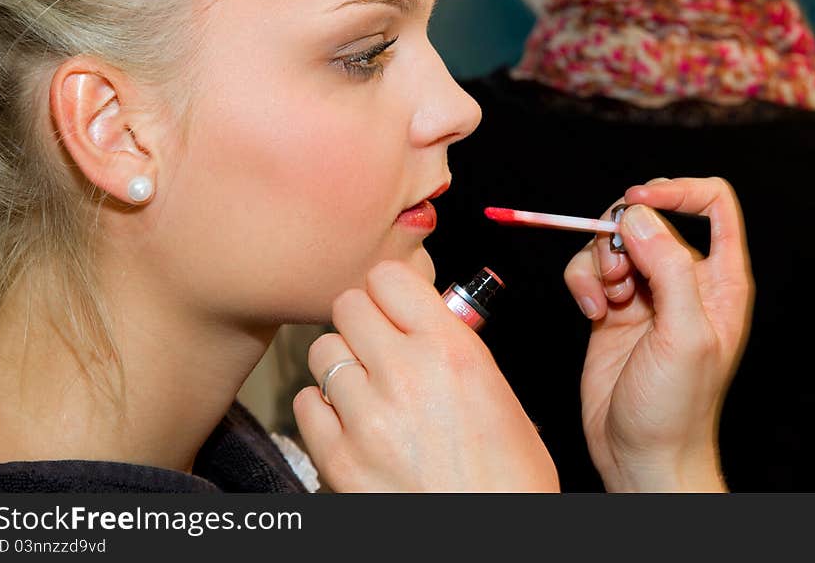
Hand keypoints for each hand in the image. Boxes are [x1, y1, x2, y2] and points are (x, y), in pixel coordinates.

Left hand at [293, 260, 558, 491]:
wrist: (490, 543)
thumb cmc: (508, 476)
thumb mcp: (496, 390)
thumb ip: (451, 344)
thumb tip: (415, 314)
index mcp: (451, 349)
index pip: (387, 277)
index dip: (388, 291)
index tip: (393, 307)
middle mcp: (405, 373)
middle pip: (347, 306)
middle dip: (362, 323)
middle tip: (378, 346)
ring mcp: (366, 417)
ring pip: (322, 351)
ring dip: (341, 365)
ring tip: (367, 390)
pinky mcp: (338, 458)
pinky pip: (305, 402)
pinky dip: (323, 409)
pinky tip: (351, 424)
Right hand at [564, 178, 753, 491]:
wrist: (639, 452)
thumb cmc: (676, 407)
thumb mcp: (683, 334)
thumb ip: (667, 268)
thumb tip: (636, 216)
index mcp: (718, 279)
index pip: (711, 203)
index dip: (677, 191)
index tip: (640, 200)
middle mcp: (680, 278)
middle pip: (647, 216)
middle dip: (620, 233)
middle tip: (616, 271)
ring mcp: (643, 293)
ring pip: (609, 241)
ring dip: (597, 263)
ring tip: (605, 301)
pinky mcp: (610, 307)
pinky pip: (587, 270)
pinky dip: (581, 284)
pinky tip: (592, 313)